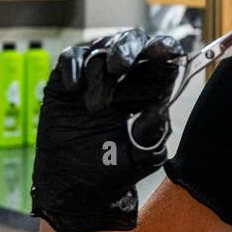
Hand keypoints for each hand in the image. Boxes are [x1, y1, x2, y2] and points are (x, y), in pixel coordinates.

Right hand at [30, 29, 184, 231]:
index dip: (164, 49)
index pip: (162, 59)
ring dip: (99, 72)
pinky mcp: (67, 83)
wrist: (76, 189)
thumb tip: (160, 109)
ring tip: (95, 106)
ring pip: (101, 49)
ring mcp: (95, 78)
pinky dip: (74, 67)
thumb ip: (152, 135)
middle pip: (132, 42)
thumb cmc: (115, 171)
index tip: (164, 51)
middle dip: (127, 48)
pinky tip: (75, 88)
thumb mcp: (141, 156)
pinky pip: (71, 58)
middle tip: (120, 67)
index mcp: (151, 91)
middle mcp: (126, 80)